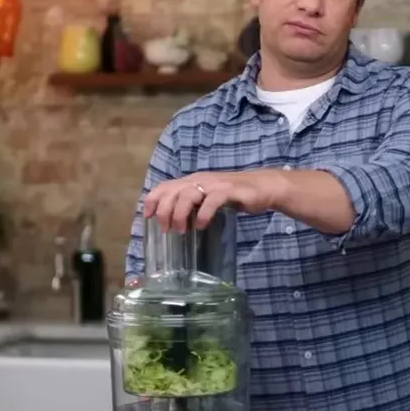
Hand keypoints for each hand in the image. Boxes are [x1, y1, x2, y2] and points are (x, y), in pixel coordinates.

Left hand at [143, 170, 282, 232]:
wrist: (262, 187)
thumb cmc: (233, 195)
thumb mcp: (207, 197)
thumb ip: (193, 204)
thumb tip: (175, 220)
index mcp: (192, 180)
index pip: (165, 185)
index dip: (153, 200)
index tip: (147, 216)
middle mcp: (200, 179)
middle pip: (173, 191)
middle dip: (164, 211)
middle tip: (165, 230)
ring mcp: (214, 184)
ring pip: (188, 195)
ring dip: (180, 214)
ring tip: (180, 231)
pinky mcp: (229, 191)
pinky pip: (211, 201)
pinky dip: (203, 214)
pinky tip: (200, 226)